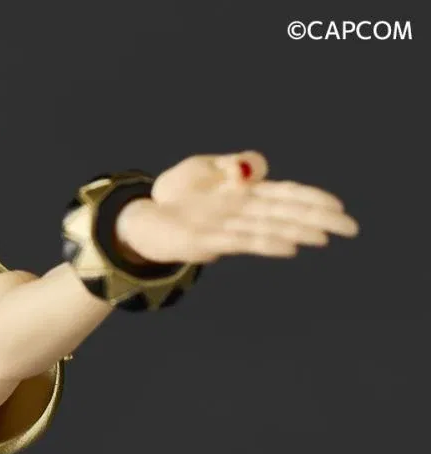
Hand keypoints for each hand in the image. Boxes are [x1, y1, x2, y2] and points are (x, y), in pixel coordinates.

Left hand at [116, 151, 358, 263]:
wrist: (145, 216)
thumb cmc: (180, 193)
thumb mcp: (204, 166)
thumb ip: (233, 164)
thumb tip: (247, 171)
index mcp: (245, 193)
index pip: (286, 194)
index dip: (312, 199)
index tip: (339, 206)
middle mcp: (241, 213)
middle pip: (285, 214)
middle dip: (318, 220)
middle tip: (350, 228)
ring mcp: (226, 228)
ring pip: (268, 230)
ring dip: (296, 233)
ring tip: (322, 237)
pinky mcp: (206, 241)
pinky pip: (239, 242)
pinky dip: (264, 243)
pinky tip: (287, 247)